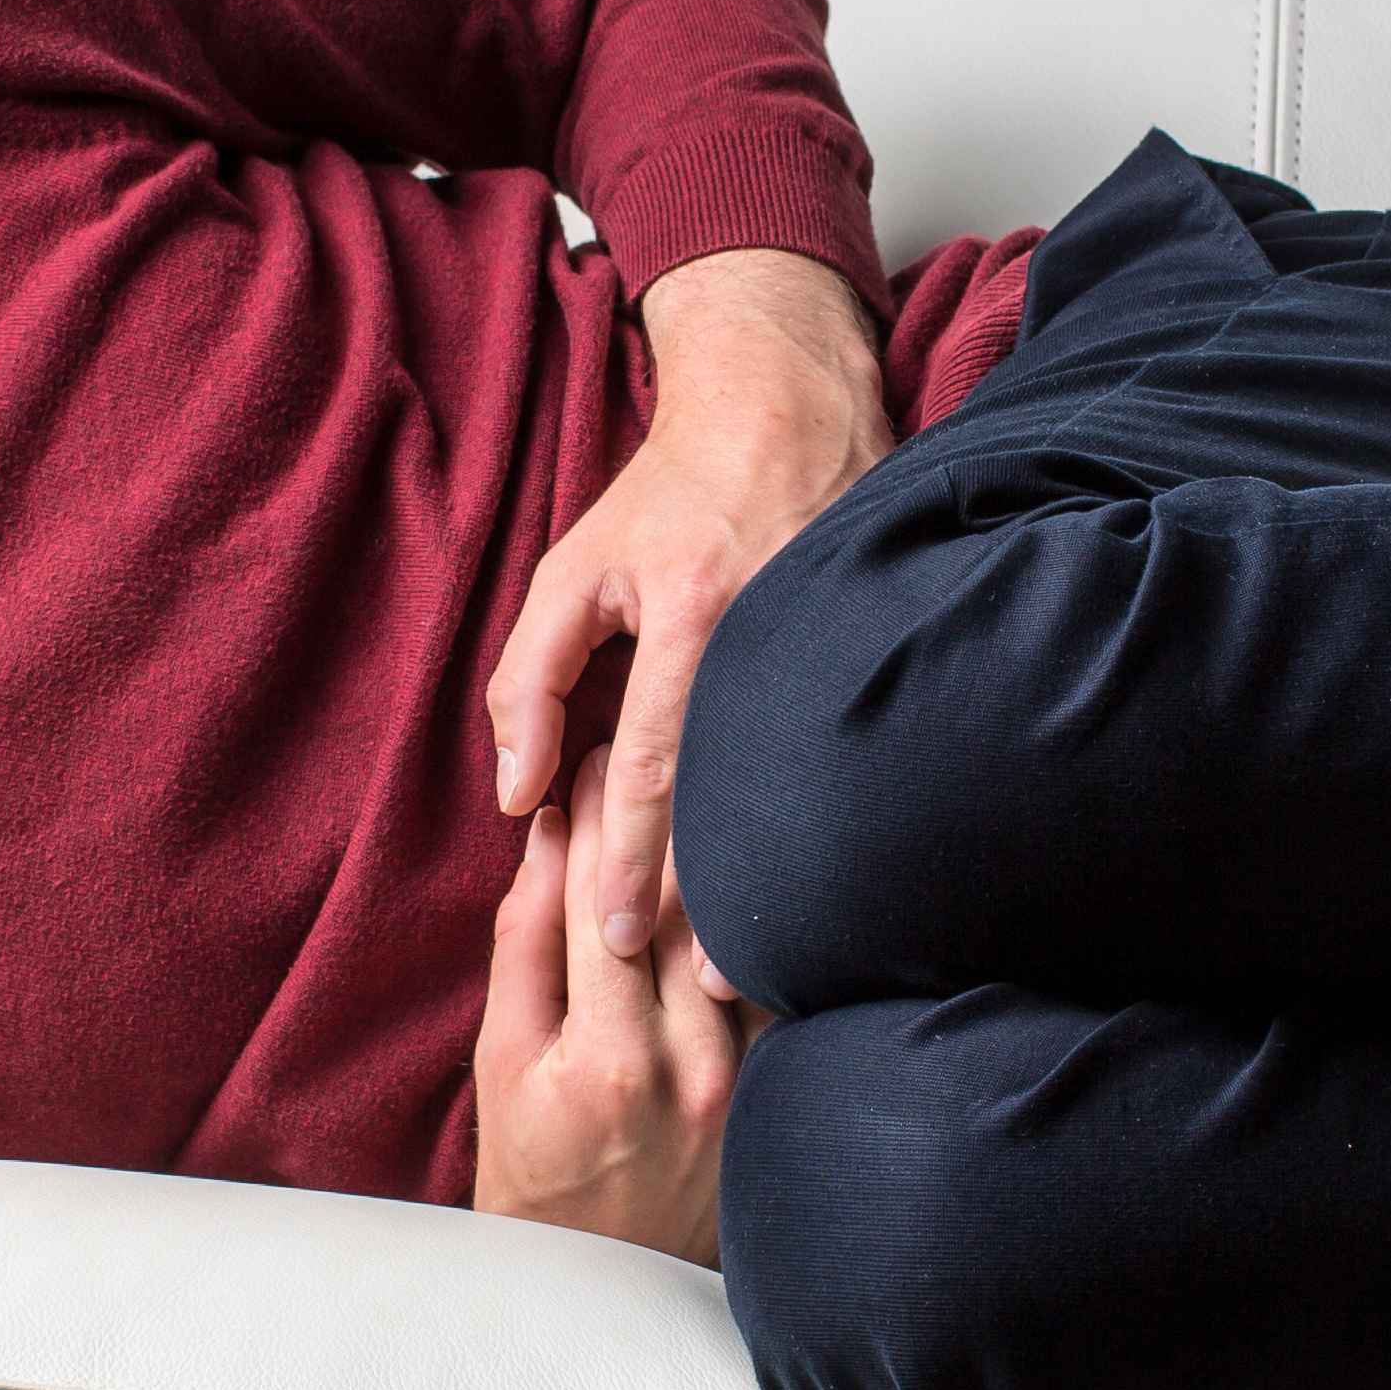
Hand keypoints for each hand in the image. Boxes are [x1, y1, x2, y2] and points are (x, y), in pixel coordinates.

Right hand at [471, 746, 743, 1262]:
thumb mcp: (501, 1060)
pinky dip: (753, 919)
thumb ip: (524, 945)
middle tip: (643, 747)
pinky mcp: (779, 1082)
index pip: (600, 902)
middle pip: (680, 904)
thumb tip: (546, 840)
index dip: (591, 819)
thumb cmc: (534, 1169)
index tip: (585, 758)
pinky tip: (740, 871)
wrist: (603, 1283)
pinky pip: (771, 978)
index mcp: (606, 1058)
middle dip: (655, 815)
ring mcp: (747, 1077)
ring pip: (735, 932)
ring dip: (713, 854)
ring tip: (694, 785)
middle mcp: (691, 1065)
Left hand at [483, 243, 889, 986]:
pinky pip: (844, 741)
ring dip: (774, 870)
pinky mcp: (872, 632)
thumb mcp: (572, 569)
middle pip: (740, 788)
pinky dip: (824, 810)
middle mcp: (771, 627)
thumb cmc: (667, 495)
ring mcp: (833, 630)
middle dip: (712, 892)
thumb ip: (529, 677)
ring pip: (799, 775)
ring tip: (752, 964)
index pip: (660, 762)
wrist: (785, 401)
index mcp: (693, 609)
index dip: (636, 857)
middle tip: (692, 988)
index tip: (617, 937)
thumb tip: (518, 790)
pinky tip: (818, 874)